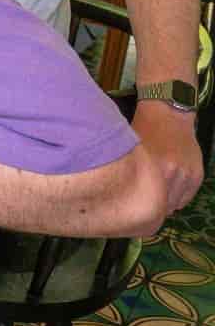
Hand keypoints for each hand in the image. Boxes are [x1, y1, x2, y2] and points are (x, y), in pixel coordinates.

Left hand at [131, 100, 204, 219]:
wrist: (168, 115)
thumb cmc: (143, 133)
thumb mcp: (132, 154)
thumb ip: (131, 177)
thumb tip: (128, 202)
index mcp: (152, 169)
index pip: (147, 204)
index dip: (139, 209)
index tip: (132, 209)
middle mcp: (171, 173)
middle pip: (161, 206)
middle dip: (151, 207)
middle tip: (141, 204)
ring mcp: (187, 174)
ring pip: (174, 204)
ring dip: (164, 203)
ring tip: (154, 194)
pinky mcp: (197, 175)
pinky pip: (186, 197)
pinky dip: (177, 197)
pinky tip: (167, 189)